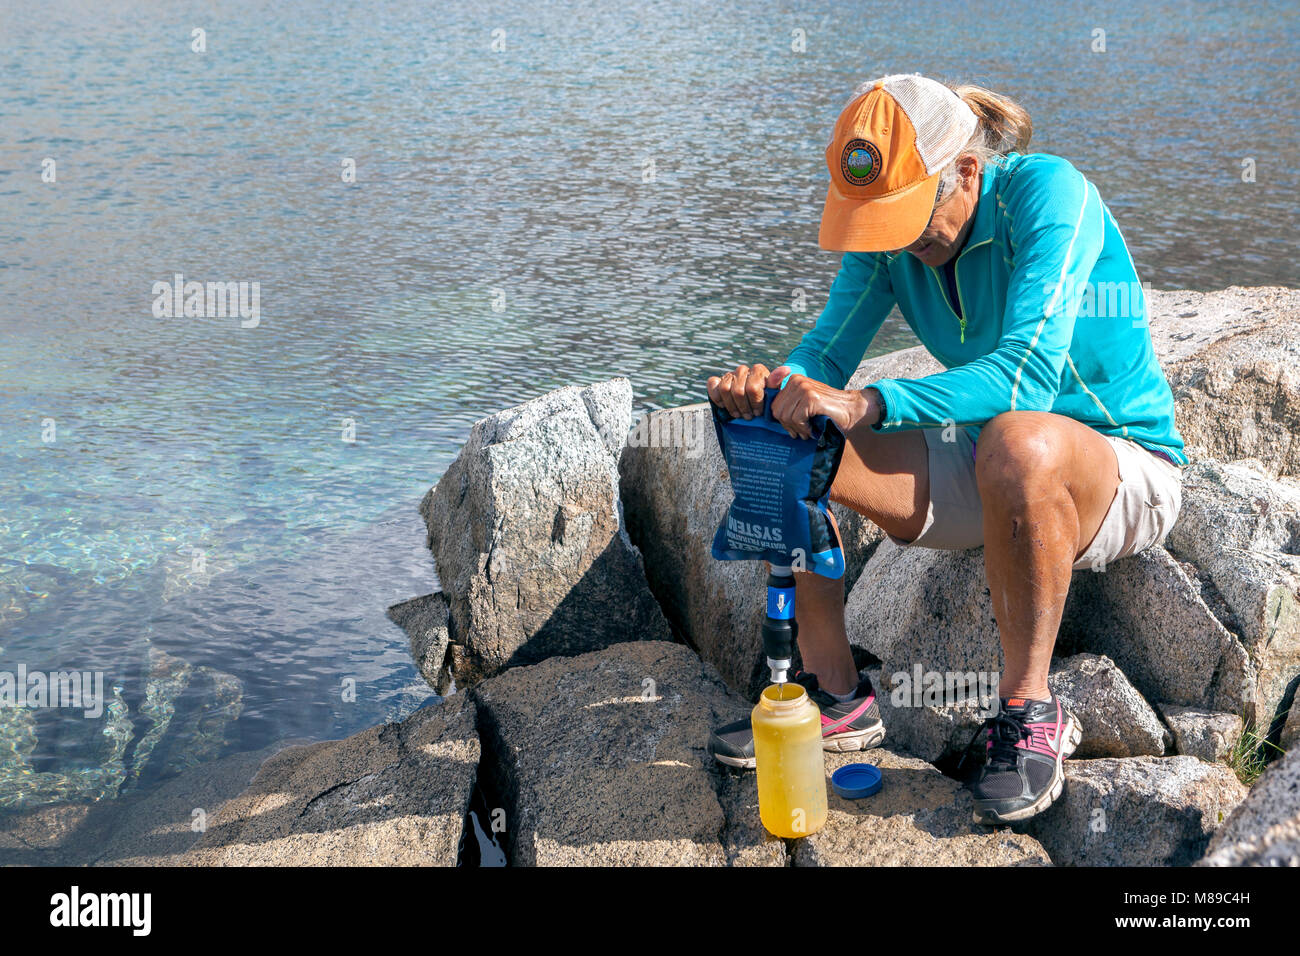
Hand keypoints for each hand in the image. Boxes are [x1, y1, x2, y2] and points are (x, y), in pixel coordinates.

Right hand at [706, 363, 772, 419]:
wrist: (754, 401)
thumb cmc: (766, 399)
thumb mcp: (775, 394)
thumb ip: (777, 382)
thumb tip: (786, 369)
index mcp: (758, 370)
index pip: (752, 388)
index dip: (754, 404)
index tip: (758, 412)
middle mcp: (743, 370)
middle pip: (738, 391)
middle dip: (744, 408)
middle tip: (748, 416)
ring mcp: (729, 374)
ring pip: (725, 389)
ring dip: (732, 406)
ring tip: (738, 414)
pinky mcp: (717, 380)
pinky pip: (712, 385)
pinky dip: (716, 396)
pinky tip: (724, 405)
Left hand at [765, 367, 881, 438]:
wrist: (853, 410)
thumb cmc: (828, 412)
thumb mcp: (804, 406)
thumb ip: (789, 407)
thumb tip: (768, 421)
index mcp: (792, 381)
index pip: (773, 406)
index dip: (782, 421)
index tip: (794, 428)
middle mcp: (796, 381)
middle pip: (777, 412)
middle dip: (788, 426)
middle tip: (802, 433)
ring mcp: (804, 388)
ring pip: (786, 416)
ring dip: (797, 429)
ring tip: (808, 431)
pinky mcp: (811, 397)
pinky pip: (796, 418)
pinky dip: (804, 428)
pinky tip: (813, 429)